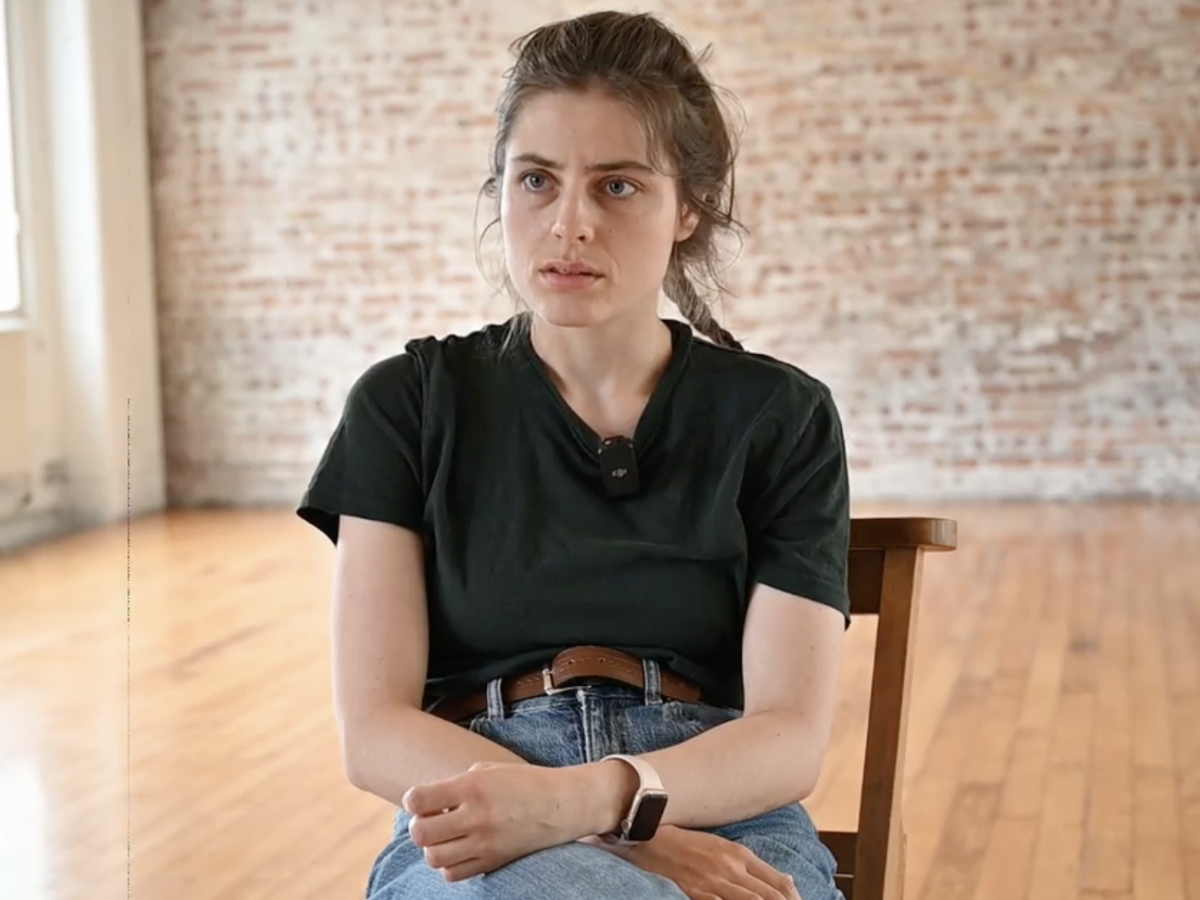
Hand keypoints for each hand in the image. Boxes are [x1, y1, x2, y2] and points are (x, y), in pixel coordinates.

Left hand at [401, 762, 579, 881]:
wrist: (561, 805)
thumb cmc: (522, 782)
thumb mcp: (488, 770)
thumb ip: (454, 784)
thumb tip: (425, 803)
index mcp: (473, 786)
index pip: (418, 800)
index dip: (413, 800)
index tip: (422, 800)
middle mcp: (476, 816)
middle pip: (420, 834)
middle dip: (418, 826)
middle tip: (432, 819)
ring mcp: (485, 843)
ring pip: (433, 857)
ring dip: (433, 846)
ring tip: (446, 835)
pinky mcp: (493, 862)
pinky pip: (452, 874)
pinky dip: (448, 864)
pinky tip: (459, 849)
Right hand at [611, 824, 802, 899]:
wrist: (648, 836)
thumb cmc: (684, 842)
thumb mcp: (721, 846)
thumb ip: (750, 864)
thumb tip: (786, 881)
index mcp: (739, 853)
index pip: (778, 882)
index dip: (793, 898)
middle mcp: (731, 867)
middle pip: (771, 896)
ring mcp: (713, 882)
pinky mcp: (696, 893)